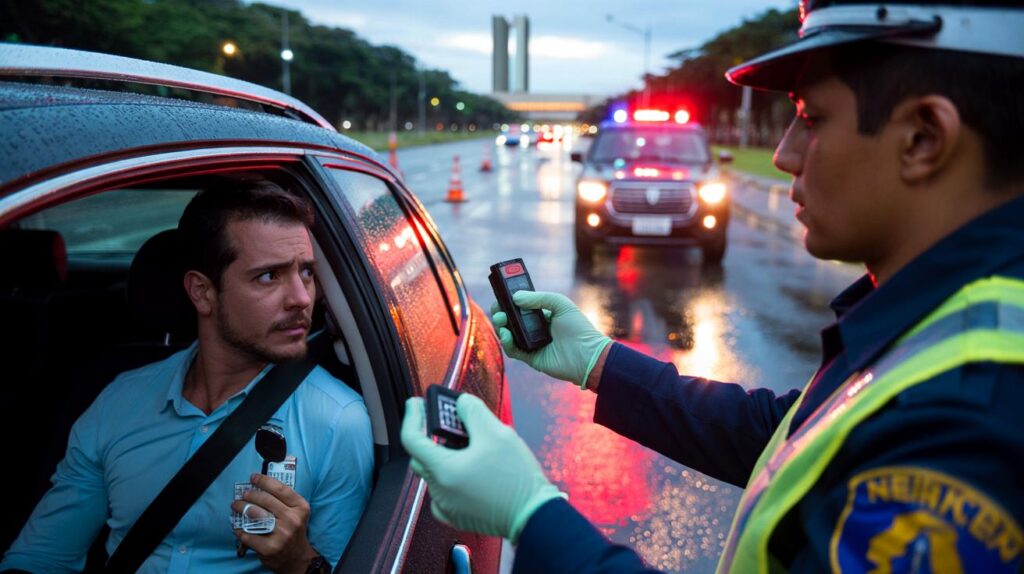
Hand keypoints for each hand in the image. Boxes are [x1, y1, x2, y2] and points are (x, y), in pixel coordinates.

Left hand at [232, 473, 318, 573]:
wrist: (298, 559)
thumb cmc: (294, 532)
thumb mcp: (297, 514)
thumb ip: (284, 501)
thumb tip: (260, 488)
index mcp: (300, 508)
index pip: (280, 489)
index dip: (264, 481)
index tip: (253, 478)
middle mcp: (292, 519)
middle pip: (265, 500)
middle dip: (250, 495)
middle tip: (243, 494)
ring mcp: (281, 534)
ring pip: (255, 515)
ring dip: (241, 508)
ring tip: (236, 506)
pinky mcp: (269, 548)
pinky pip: (248, 535)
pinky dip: (239, 530)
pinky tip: (237, 527)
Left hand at [400, 395, 564, 543]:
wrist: (534, 515)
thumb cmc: (516, 479)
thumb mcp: (496, 432)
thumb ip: (473, 411)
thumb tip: (461, 403)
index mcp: (443, 470)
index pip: (411, 439)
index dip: (412, 416)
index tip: (416, 402)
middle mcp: (440, 491)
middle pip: (422, 456)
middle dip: (430, 435)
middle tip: (447, 420)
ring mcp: (448, 507)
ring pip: (435, 474)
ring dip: (444, 456)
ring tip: (468, 444)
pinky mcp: (459, 516)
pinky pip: (444, 492)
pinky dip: (450, 477)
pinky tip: (469, 469)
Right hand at [491, 291, 611, 387]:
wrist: (587, 355)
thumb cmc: (578, 328)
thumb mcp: (560, 304)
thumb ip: (538, 298)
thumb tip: (515, 297)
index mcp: (543, 314)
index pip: (521, 306)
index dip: (510, 300)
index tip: (501, 294)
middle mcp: (535, 328)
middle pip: (511, 319)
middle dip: (501, 312)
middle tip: (498, 308)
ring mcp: (532, 343)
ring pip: (509, 334)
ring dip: (501, 326)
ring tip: (501, 320)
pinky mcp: (530, 357)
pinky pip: (513, 350)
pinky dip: (506, 342)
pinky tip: (506, 334)